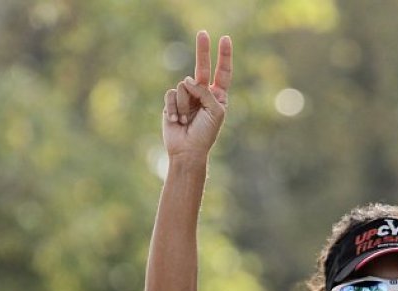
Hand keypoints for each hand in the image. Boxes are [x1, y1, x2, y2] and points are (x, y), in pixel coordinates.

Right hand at [163, 31, 232, 160]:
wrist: (188, 151)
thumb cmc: (205, 134)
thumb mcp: (215, 111)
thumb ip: (206, 92)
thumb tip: (188, 80)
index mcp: (218, 96)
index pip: (222, 72)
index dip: (224, 56)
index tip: (225, 38)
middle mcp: (203, 93)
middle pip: (202, 67)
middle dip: (202, 50)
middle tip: (202, 33)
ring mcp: (187, 97)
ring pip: (184, 87)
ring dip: (185, 106)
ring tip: (187, 120)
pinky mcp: (172, 102)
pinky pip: (172, 95)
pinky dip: (174, 108)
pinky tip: (177, 121)